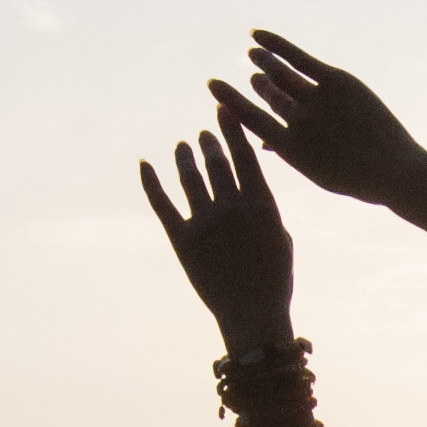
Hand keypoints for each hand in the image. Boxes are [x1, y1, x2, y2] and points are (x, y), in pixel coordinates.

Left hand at [138, 111, 294, 349]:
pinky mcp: (182, 240)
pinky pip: (162, 203)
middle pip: (215, 163)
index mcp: (261, 206)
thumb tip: (250, 182)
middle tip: (203, 135)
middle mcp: (232, 209)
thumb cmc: (273, 280)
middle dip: (208, 143)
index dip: (231, 129)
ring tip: (183, 146)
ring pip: (189, 177)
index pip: (244, 156)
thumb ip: (265, 207)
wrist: (252, 317)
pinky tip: (145, 164)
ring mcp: (205, 224)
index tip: (223, 110)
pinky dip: (151, 181)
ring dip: (185, 157)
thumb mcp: (281, 238)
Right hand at [225, 33, 426, 206]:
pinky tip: (255, 35)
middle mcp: (298, 122)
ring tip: (254, 54)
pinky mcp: (336, 81)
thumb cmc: (357, 178)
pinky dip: (275, 44)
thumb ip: (289, 152)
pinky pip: (298, 57)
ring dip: (264, 62)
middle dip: (258, 83)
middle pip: (268, 93)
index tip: (214, 89)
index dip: (230, 101)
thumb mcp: (318, 172)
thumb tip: (264, 142)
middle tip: (254, 76)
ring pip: (280, 74)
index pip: (250, 119)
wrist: (396, 172)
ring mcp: (316, 100)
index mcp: (290, 150)